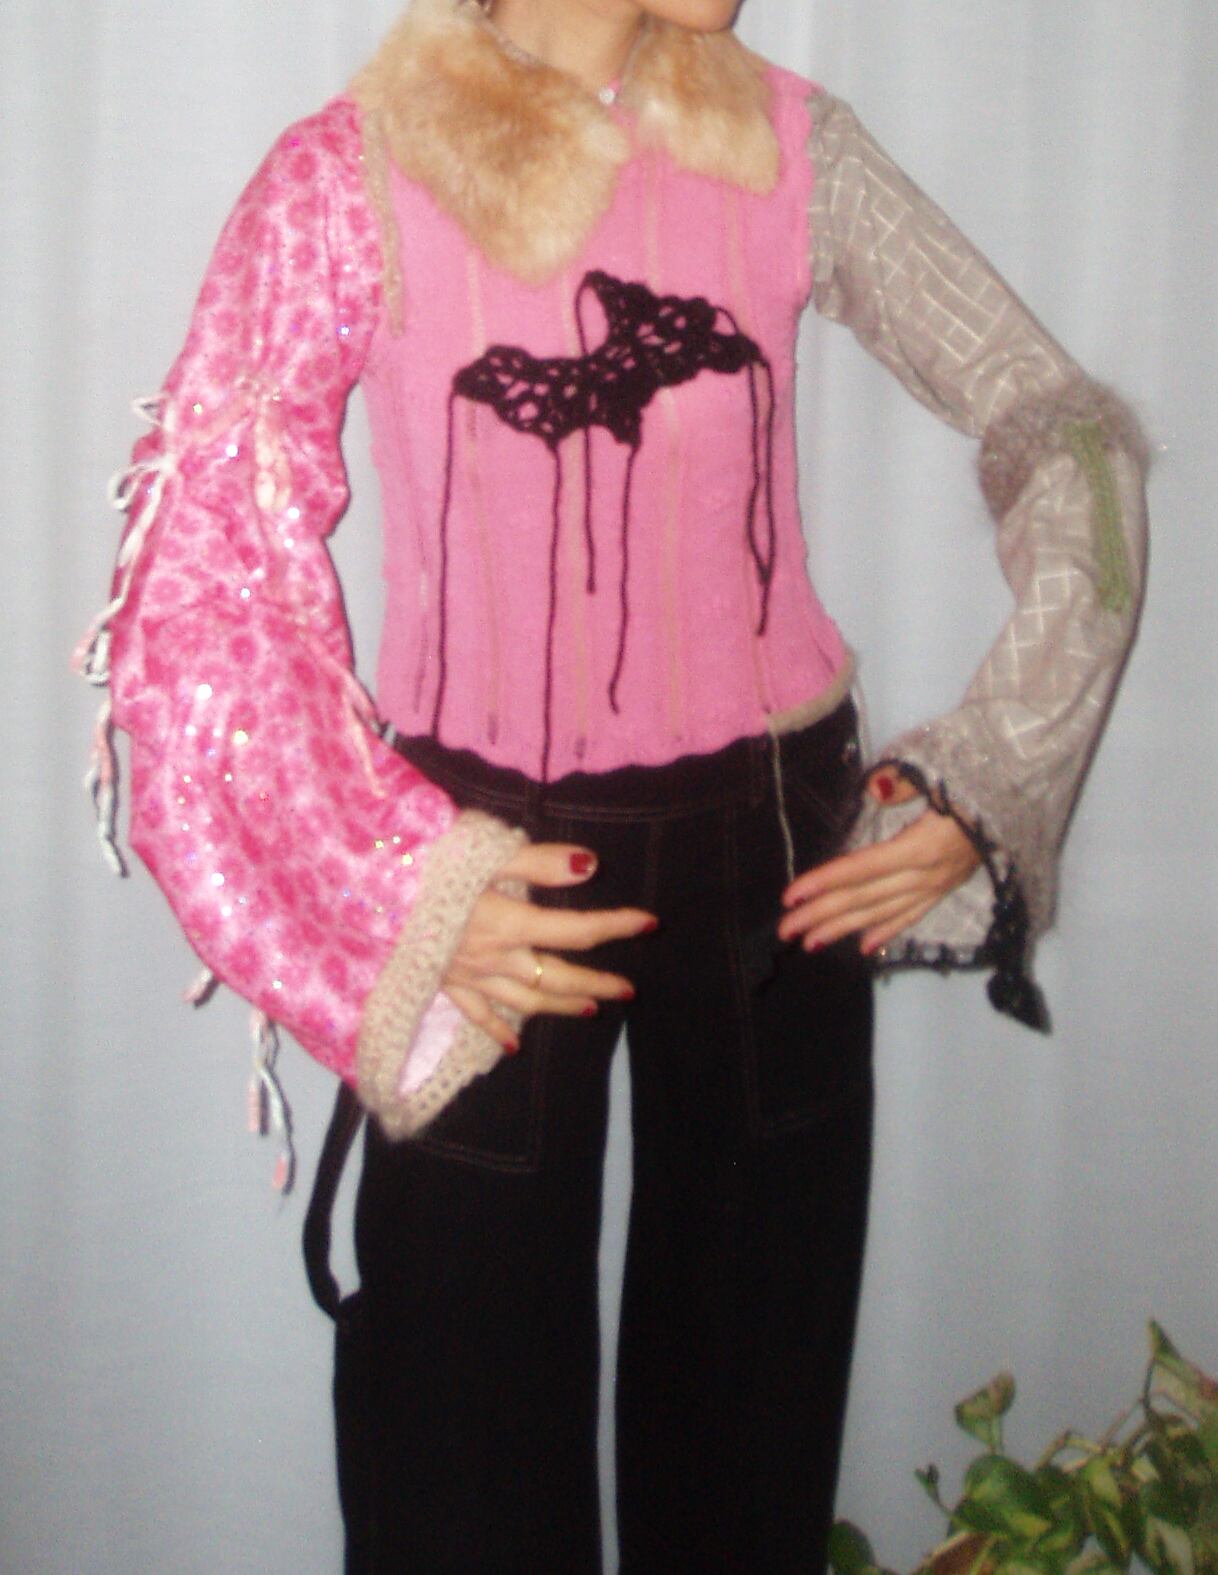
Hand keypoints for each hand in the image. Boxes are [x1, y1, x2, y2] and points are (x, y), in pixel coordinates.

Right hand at [442, 843, 656, 1051]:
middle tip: (629, 989)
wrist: (362, 896)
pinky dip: (497, 1031)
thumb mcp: (482, 853)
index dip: (616, 925)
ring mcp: (468, 976)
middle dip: (597, 982)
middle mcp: (494, 957)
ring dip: (560, 1006)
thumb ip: (539, 861)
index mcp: (509, 923)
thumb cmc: (422, 867)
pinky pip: (476, 1015)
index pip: (576, 930)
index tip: (649, 923)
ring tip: (590, 1010)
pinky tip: (513, 1047)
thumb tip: (591, 866)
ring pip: (525, 1001)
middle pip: (558, 976)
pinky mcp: (442, 984)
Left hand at [778, 767, 980, 956]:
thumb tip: (876, 790)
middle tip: (785, 929)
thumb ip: (905, 782)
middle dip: (822, 914)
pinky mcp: (949, 886)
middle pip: (866, 897)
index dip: (825, 882)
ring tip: (810, 942)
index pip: (862, 868)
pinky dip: (887, 930)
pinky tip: (863, 945)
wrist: (1024, 786)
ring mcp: (940, 884)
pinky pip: (914, 914)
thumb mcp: (942, 770)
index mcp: (923, 846)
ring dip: (845, 928)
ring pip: (885, 912)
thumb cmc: (979, 773)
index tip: (790, 895)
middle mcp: (930, 873)